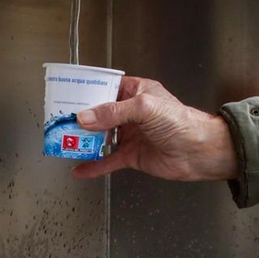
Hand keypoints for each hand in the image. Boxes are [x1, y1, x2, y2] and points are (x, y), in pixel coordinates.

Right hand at [69, 77, 238, 182]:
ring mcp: (131, 134)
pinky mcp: (132, 155)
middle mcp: (132, 113)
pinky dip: (93, 165)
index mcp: (136, 92)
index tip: (67, 95)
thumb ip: (114, 112)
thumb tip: (86, 117)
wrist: (199, 151)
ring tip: (64, 143)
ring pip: (101, 137)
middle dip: (80, 119)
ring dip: (83, 141)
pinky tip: (79, 169)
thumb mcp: (145, 107)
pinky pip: (108, 160)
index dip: (87, 91)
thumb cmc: (181, 122)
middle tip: (59, 121)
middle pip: (99, 114)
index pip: (106, 88)